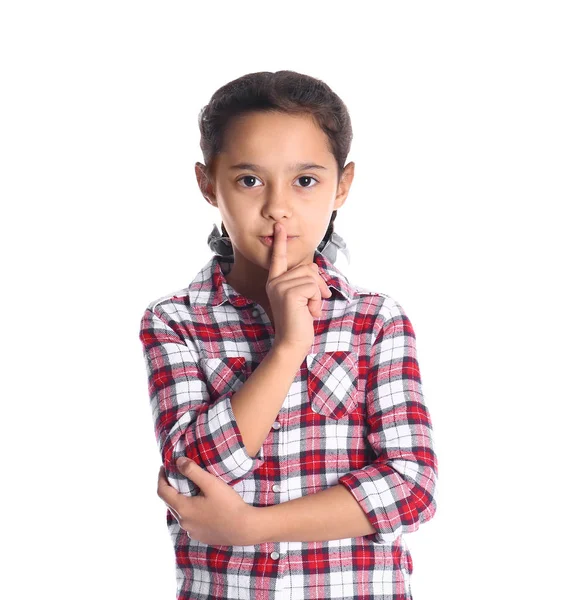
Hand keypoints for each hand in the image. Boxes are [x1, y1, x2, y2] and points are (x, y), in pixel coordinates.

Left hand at [157, 458, 257, 546]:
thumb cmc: (229, 504)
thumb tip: (178, 461)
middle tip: (177, 475)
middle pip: (170, 502)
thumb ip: (192, 471)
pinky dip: (190, 511)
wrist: (245, 528)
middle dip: (171, 488)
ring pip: (180, 513)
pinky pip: (190, 522)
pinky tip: (201, 506)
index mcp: (183, 508)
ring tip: (190, 489)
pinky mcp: (201, 536)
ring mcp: (192, 531)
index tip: (164, 467)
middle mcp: (184, 522)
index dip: (161, 478)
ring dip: (180, 500)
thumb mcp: (211, 483)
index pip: (162, 491)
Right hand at [266, 222, 331, 351]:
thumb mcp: (303, 298)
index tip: (280, 226)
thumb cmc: (299, 323)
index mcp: (276, 282)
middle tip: (314, 305)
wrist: (292, 342)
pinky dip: (317, 300)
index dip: (280, 241)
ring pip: (312, 277)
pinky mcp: (288, 293)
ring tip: (310, 310)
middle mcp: (275, 282)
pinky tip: (309, 313)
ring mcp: (279, 286)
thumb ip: (305, 281)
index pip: (278, 258)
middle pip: (308, 268)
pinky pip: (313, 287)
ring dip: (318, 295)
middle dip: (318, 286)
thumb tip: (314, 267)